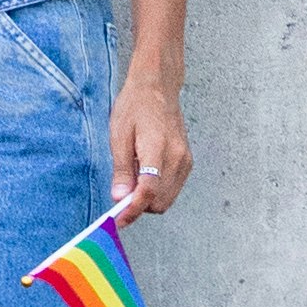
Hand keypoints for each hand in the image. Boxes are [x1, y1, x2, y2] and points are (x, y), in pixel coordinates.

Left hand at [112, 70, 194, 228]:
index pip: (148, 190)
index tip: (118, 220)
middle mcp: (177, 157)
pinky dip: (157, 190)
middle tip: (121, 191)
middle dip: (139, 205)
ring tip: (133, 175)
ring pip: (166, 199)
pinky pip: (172, 189)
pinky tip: (145, 172)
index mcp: (157, 147)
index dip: (132, 210)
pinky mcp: (187, 162)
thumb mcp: (119, 135)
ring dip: (148, 199)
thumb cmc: (135, 106)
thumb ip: (121, 169)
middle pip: (159, 201)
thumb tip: (120, 198)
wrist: (158, 86)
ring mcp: (185, 160)